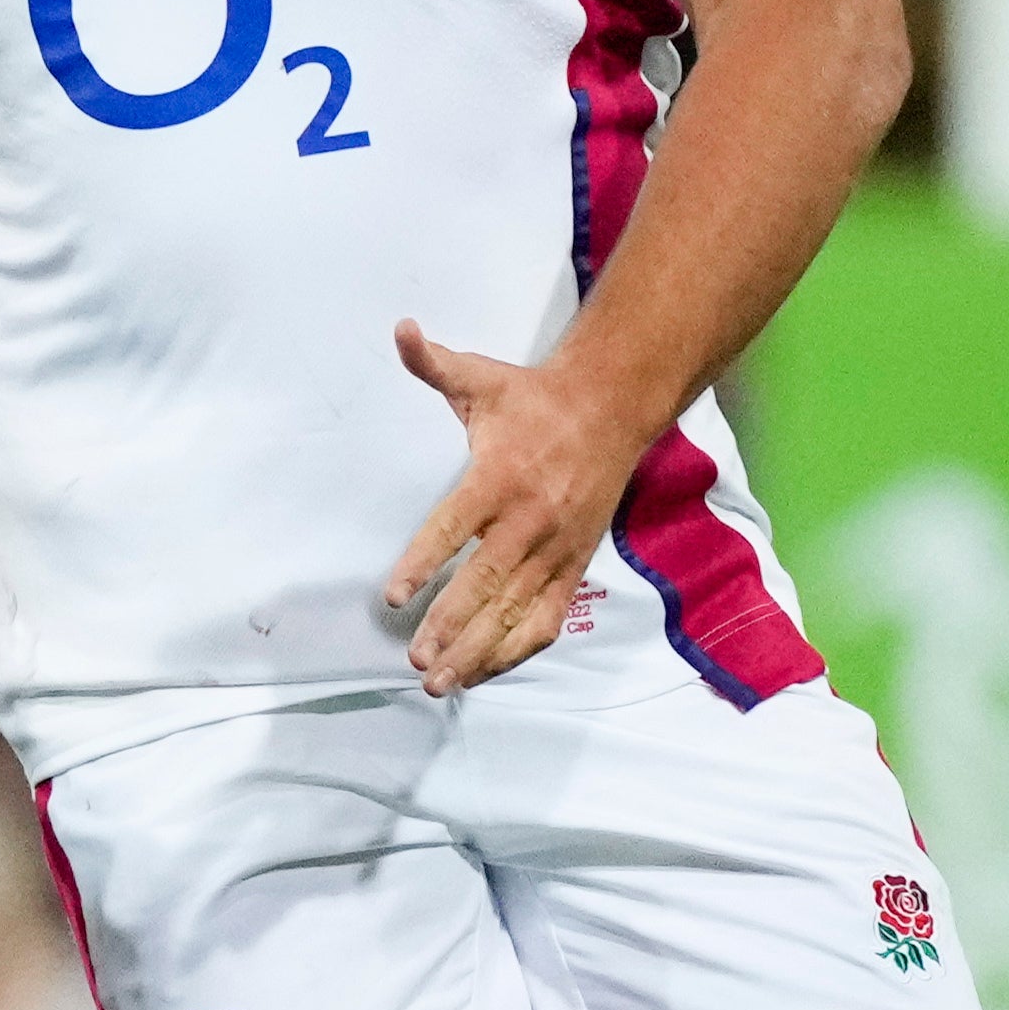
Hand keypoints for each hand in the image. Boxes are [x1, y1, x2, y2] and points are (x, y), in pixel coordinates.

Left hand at [381, 321, 648, 695]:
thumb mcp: (481, 377)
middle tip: (416, 658)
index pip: (453, 528)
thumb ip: (434, 363)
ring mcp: (556, 548)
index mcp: (500, 476)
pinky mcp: (575, 565)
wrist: (614, 409)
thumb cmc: (534, 399)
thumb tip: (401, 329)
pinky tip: (485, 672)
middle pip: (485, 582)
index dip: (424, 563)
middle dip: (450, 624)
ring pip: (516, 610)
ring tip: (439, 680)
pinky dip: (518, 648)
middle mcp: (530, 519)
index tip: (394, 596)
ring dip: (478, 649)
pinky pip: (548, 616)